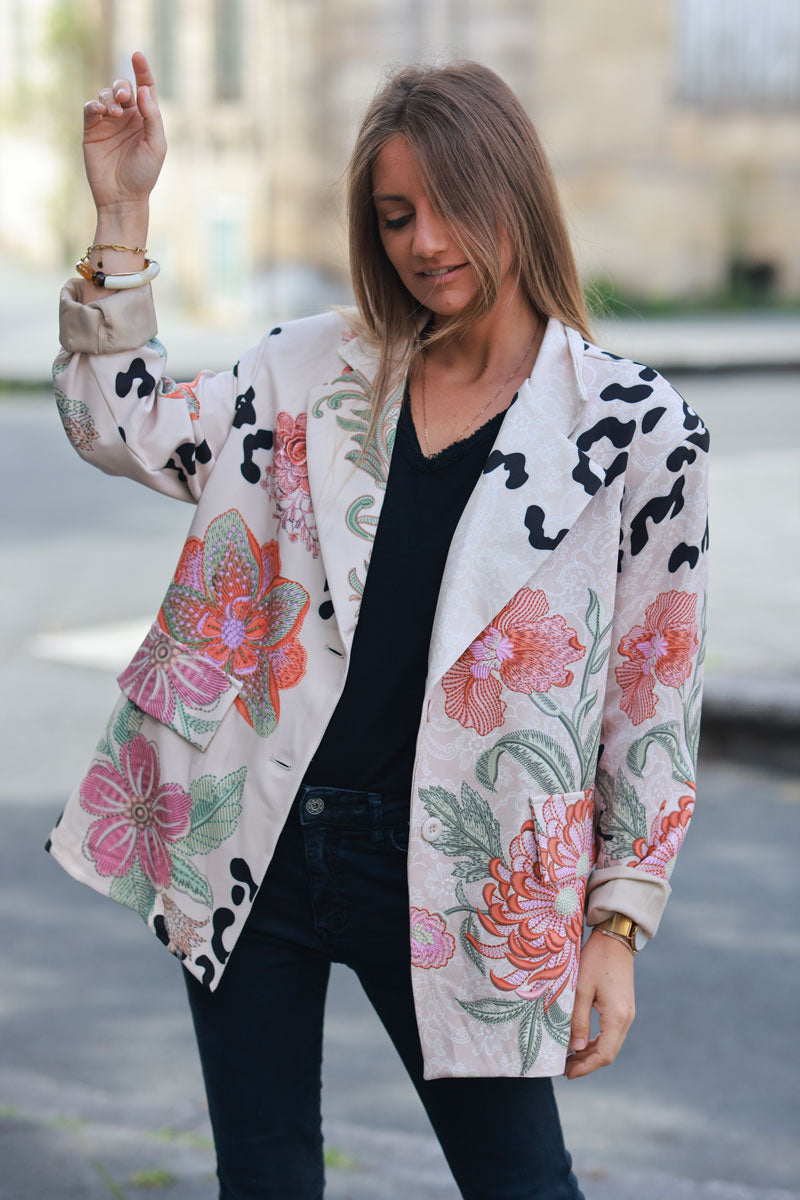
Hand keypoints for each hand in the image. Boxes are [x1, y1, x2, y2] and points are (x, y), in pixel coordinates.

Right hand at [83, 51, 166, 214]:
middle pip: (123, 87)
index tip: (137, 55)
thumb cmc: (144, 174)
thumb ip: (152, 117)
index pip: (145, 88)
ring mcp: (108, 122)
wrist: (122, 197)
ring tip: (114, 112)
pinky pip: (90, 108)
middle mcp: (127, 117)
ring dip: (109, 97)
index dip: (142, 70)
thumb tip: (142, 90)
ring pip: (105, 94)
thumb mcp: (156, 146)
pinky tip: (101, 111)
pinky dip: (94, 104)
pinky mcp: (92, 129)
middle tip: (124, 99)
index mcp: (146, 118)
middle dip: (122, 87)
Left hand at [564, 928, 634, 1078]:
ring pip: (611, 1043)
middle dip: (587, 1063)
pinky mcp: (624, 1007)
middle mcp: (626, 1018)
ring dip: (591, 1053)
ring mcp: (627, 1013)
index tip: (568, 1073)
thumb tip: (575, 1049)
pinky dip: (597, 1041)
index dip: (586, 1067)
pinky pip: (612, 1032)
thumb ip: (578, 1019)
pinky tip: (582, 1041)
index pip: (604, 1054)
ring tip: (570, 1057)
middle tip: (565, 1068)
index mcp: (617, 1016)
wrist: (614, 938)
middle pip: (609, 1052)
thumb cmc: (595, 960)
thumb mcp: (581, 989)